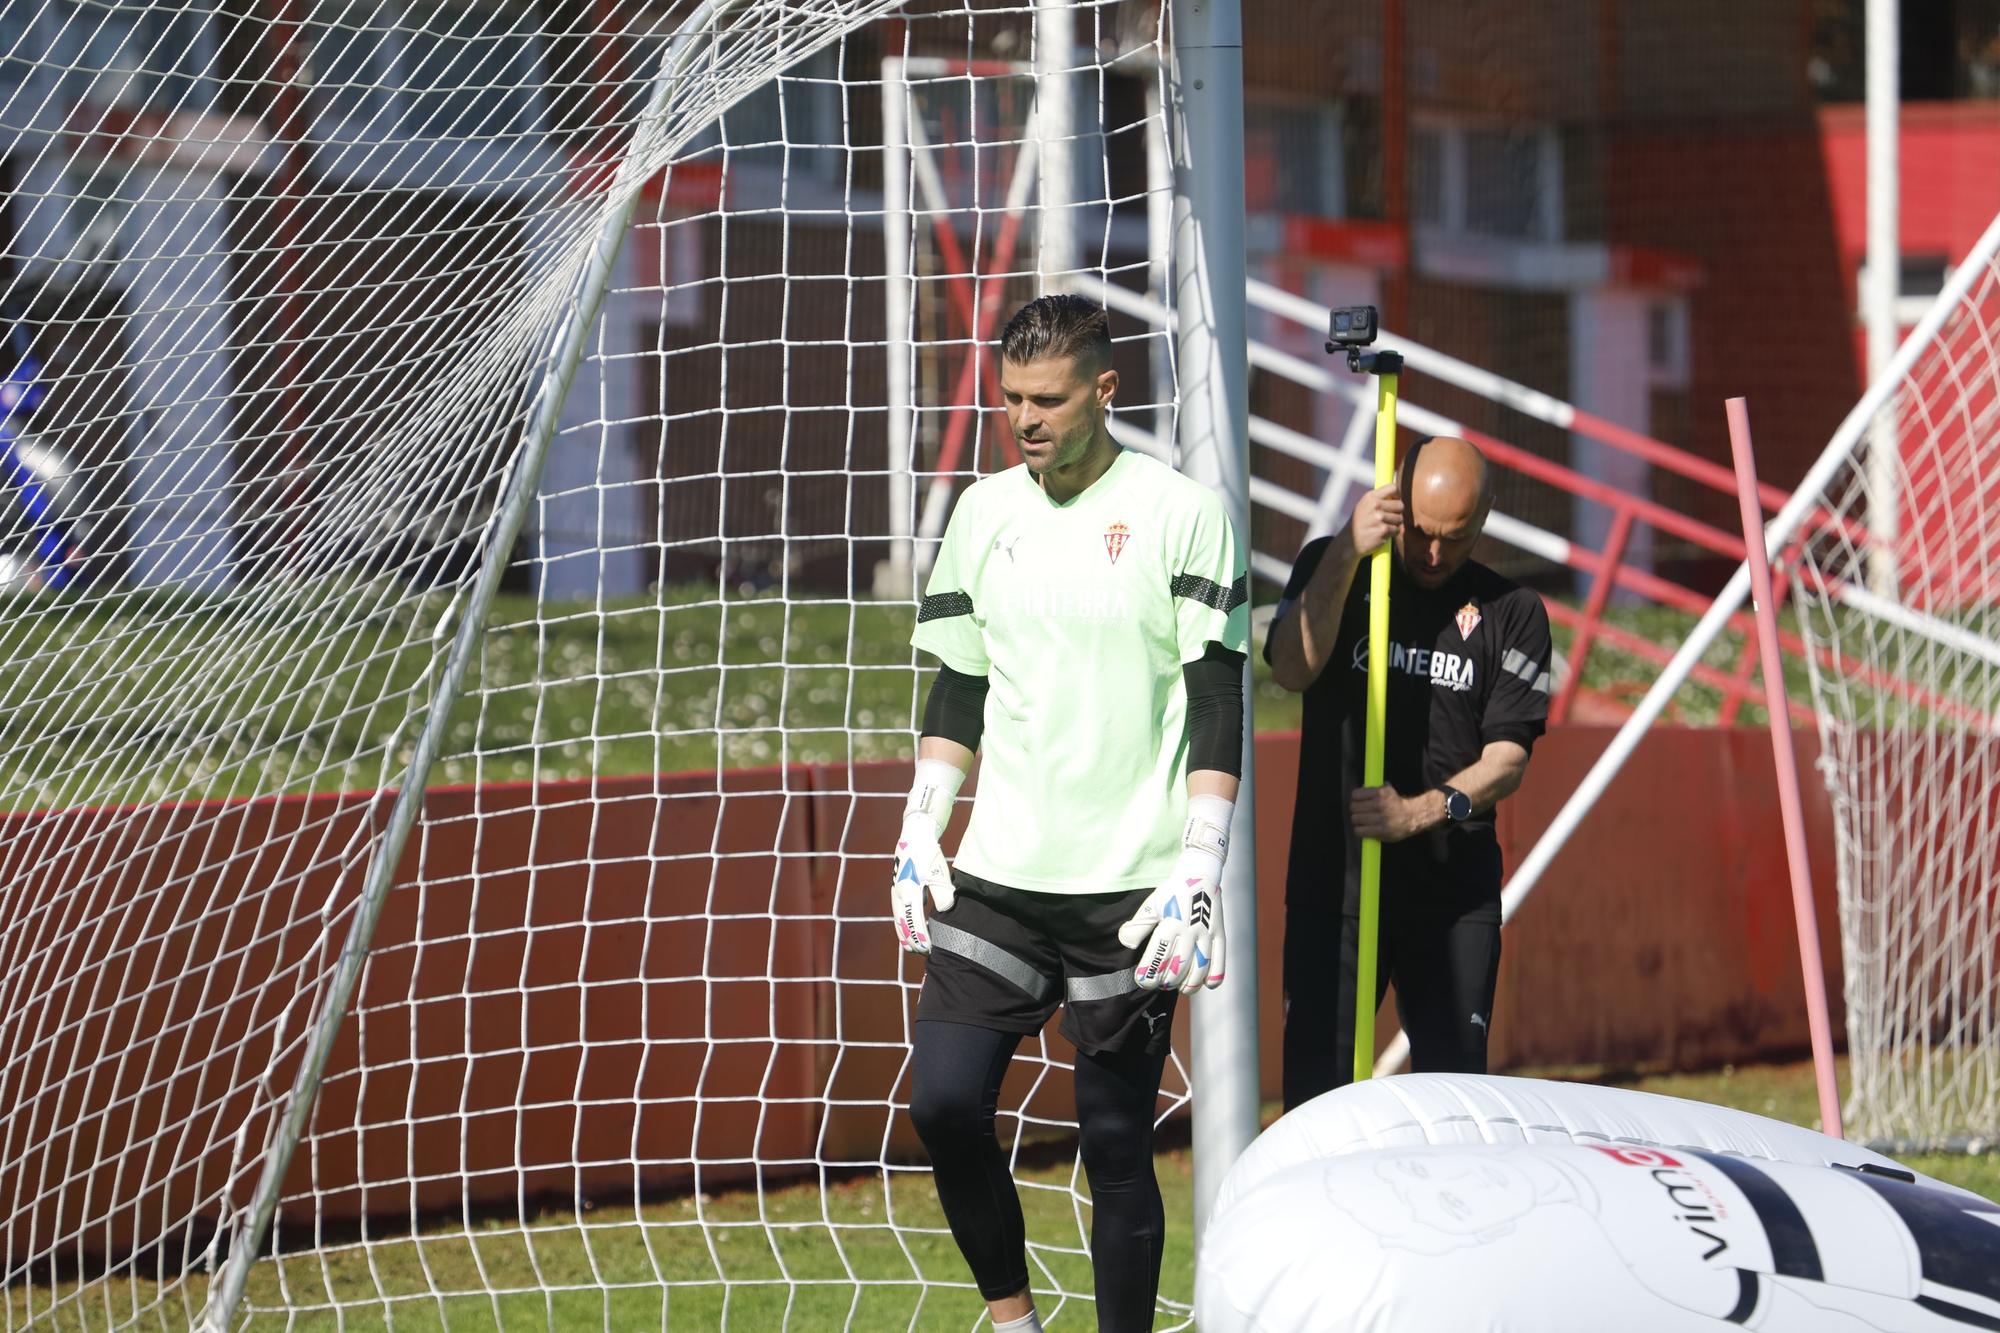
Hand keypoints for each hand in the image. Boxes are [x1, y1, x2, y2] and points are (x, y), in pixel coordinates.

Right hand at [891, 814, 954, 953]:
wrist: (915, 836)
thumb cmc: (929, 855)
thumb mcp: (939, 874)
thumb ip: (943, 894)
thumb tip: (945, 910)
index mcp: (909, 893)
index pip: (914, 923)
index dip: (921, 938)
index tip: (929, 950)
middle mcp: (899, 895)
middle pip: (902, 925)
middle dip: (911, 941)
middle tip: (923, 953)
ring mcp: (896, 892)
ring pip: (898, 919)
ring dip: (906, 934)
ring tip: (914, 947)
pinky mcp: (898, 888)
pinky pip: (898, 911)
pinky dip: (903, 923)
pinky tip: (911, 928)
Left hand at [1119, 868, 1224, 992]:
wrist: (1200, 874)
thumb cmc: (1172, 893)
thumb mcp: (1151, 906)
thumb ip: (1138, 927)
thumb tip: (1126, 944)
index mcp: (1170, 923)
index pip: (1158, 955)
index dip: (1149, 973)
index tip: (1143, 980)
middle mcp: (1190, 931)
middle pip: (1178, 967)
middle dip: (1166, 981)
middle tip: (1160, 983)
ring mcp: (1207, 935)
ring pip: (1200, 969)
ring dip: (1188, 984)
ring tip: (1179, 987)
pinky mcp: (1220, 936)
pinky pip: (1220, 962)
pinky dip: (1214, 978)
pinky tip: (1205, 984)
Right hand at [1341, 483, 1403, 558]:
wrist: (1350, 541)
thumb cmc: (1360, 523)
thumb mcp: (1364, 505)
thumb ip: (1378, 499)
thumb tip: (1397, 496)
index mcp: (1371, 497)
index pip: (1393, 488)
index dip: (1396, 496)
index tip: (1394, 501)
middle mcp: (1375, 505)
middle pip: (1400, 505)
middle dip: (1397, 512)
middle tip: (1388, 517)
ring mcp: (1379, 518)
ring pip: (1400, 519)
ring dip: (1394, 524)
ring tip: (1383, 526)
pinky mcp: (1383, 530)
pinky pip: (1397, 530)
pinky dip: (1392, 533)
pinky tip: (1382, 533)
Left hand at [1349, 785, 1434, 843]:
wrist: (1412, 817)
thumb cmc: (1396, 804)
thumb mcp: (1388, 791)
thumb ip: (1374, 789)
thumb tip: (1361, 788)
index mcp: (1381, 792)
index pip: (1355, 795)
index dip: (1355, 799)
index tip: (1358, 801)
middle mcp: (1380, 804)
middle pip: (1353, 807)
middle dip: (1355, 810)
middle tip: (1360, 812)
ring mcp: (1381, 818)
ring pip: (1355, 819)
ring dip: (1357, 821)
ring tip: (1363, 821)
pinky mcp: (1381, 831)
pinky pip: (1359, 831)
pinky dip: (1359, 830)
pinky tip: (1364, 829)